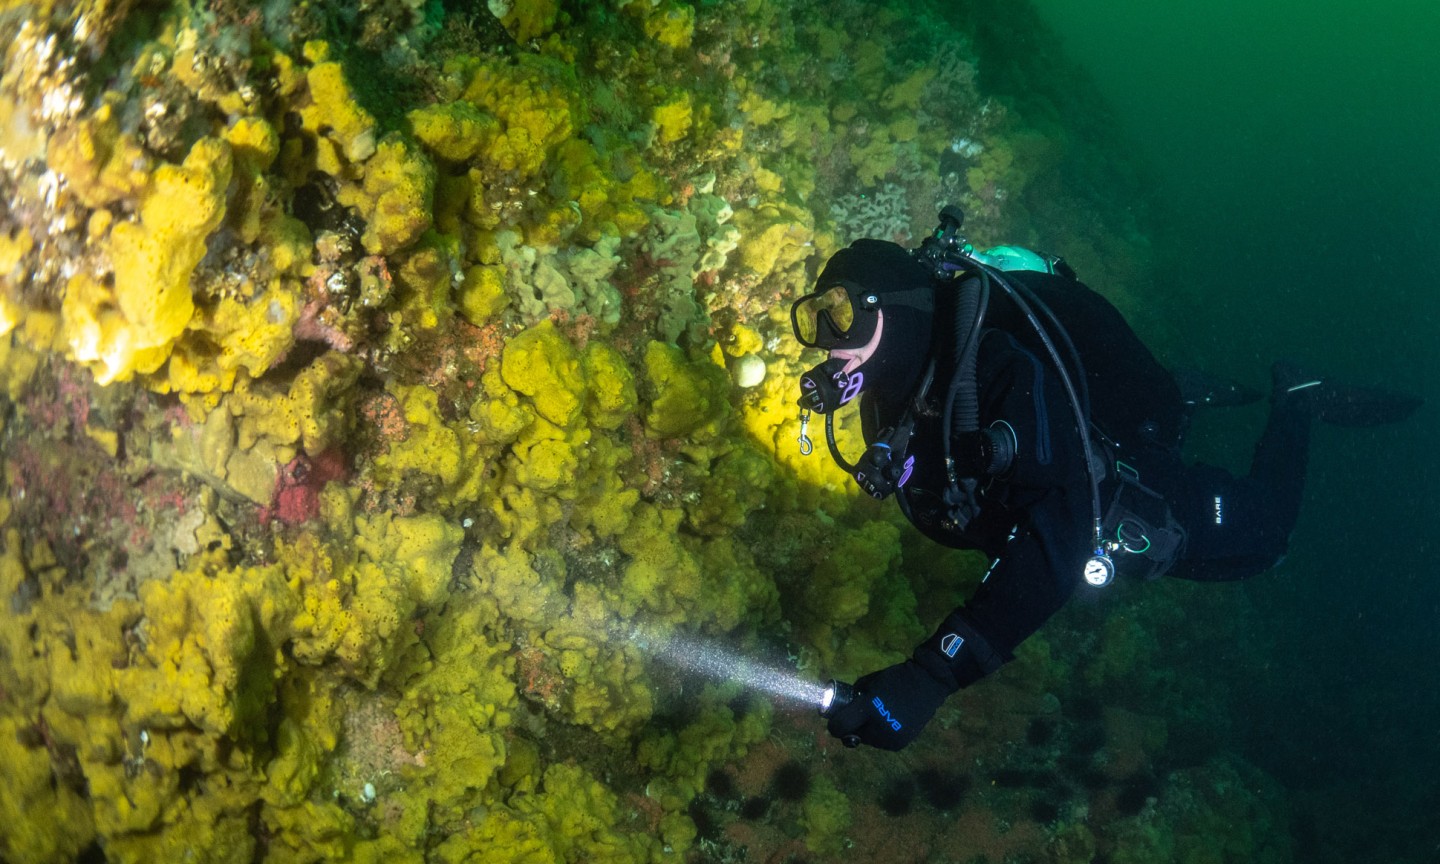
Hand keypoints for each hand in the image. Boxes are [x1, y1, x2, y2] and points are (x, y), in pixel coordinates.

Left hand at [825, 660, 951, 750]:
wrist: (927, 684)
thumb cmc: (895, 678)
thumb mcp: (869, 682)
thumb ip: (854, 696)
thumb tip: (842, 707)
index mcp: (868, 709)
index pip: (840, 726)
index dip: (834, 724)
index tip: (834, 719)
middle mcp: (877, 728)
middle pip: (853, 735)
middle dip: (853, 727)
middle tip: (858, 717)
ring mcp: (890, 739)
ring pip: (868, 740)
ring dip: (867, 732)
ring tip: (876, 718)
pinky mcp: (900, 743)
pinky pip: (882, 742)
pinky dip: (881, 734)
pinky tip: (887, 722)